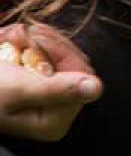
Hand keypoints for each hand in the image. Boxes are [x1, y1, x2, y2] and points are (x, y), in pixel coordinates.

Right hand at [0, 24, 101, 141]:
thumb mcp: (17, 89)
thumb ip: (56, 89)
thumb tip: (97, 88)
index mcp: (55, 121)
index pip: (82, 77)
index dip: (61, 52)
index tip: (34, 40)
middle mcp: (57, 109)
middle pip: (75, 62)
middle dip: (46, 42)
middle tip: (16, 34)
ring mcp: (48, 93)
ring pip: (61, 51)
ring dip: (32, 36)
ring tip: (6, 36)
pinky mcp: (36, 77)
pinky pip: (46, 47)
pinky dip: (25, 37)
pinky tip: (6, 37)